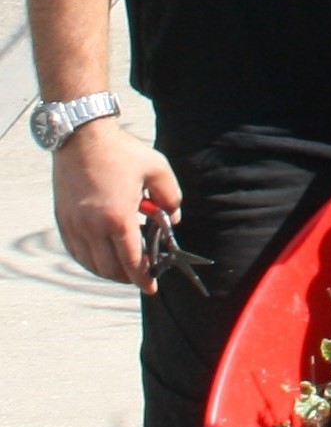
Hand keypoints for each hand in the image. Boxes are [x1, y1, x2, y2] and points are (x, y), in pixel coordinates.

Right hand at [52, 116, 180, 289]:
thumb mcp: (158, 169)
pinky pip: (76, 251)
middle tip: (142, 274)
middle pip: (110, 268)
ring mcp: (74, 225)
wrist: (82, 138)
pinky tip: (101, 257)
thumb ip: (171, 197)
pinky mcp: (62, 220)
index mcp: (117, 217)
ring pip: (90, 263)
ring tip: (125, 268)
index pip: (131, 260)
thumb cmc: (121, 153)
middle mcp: (92, 227)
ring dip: (108, 271)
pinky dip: (90, 260)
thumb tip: (173, 219)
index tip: (151, 288)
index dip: (143, 278)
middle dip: (128, 276)